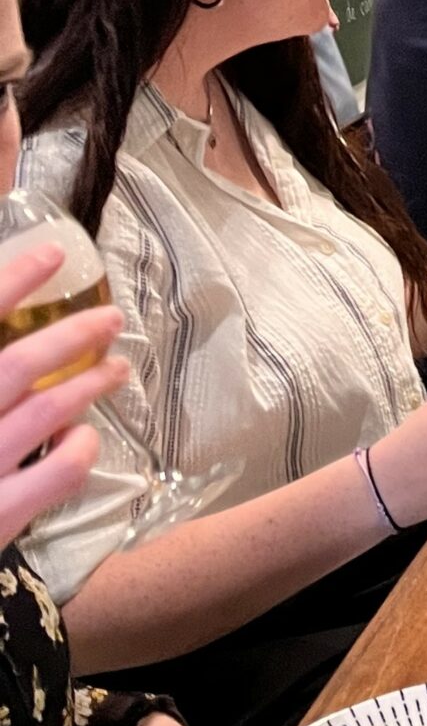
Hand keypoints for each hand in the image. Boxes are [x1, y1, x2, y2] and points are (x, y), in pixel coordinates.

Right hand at [0, 242, 128, 553]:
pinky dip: (81, 447)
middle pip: (22, 364)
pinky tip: (84, 436)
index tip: (53, 253)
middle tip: (111, 319)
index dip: (13, 281)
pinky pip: (60, 472)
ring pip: (50, 411)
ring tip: (117, 370)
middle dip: (73, 334)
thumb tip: (6, 311)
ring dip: (91, 383)